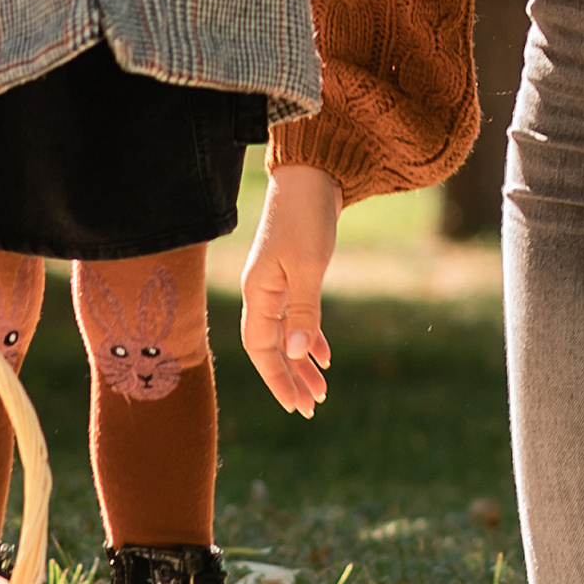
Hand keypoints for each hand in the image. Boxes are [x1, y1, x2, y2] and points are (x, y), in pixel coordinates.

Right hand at [239, 161, 340, 417]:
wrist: (313, 175)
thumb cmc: (307, 216)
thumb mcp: (308, 266)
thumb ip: (303, 311)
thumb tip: (297, 355)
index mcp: (258, 292)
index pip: (260, 349)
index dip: (276, 379)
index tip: (295, 406)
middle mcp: (261, 292)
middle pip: (269, 347)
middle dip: (289, 379)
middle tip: (310, 409)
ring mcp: (274, 283)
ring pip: (284, 335)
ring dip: (301, 363)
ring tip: (321, 391)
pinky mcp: (291, 273)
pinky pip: (295, 317)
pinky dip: (310, 337)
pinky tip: (325, 355)